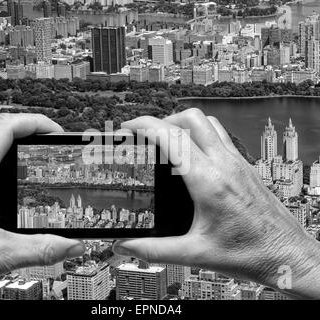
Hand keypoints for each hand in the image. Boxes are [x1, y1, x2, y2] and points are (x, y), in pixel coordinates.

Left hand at [0, 113, 84, 299]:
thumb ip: (40, 250)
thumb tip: (72, 245)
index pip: (6, 128)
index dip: (36, 123)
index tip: (57, 132)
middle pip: (2, 134)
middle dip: (33, 134)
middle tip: (55, 145)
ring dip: (22, 150)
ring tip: (44, 160)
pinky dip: (12, 168)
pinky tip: (23, 186)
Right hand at [113, 108, 319, 298]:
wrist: (286, 255)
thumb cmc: (250, 253)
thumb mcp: (195, 254)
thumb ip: (154, 250)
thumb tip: (126, 246)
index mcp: (209, 182)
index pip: (172, 138)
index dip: (144, 126)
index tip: (129, 127)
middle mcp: (225, 165)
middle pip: (191, 118)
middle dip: (164, 120)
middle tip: (149, 136)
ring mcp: (238, 163)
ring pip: (208, 123)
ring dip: (184, 124)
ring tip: (169, 141)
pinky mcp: (245, 167)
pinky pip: (220, 136)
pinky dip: (201, 135)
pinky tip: (193, 156)